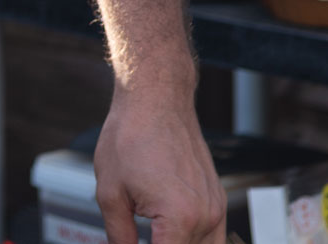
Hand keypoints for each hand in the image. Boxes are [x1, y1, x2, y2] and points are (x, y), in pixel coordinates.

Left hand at [94, 85, 224, 243]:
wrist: (155, 99)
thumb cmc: (131, 135)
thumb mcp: (110, 193)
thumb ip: (119, 236)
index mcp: (179, 217)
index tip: (133, 243)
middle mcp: (205, 216)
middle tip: (138, 236)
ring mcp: (216, 208)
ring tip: (154, 234)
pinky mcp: (217, 199)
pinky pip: (213, 237)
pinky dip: (193, 242)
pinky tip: (170, 235)